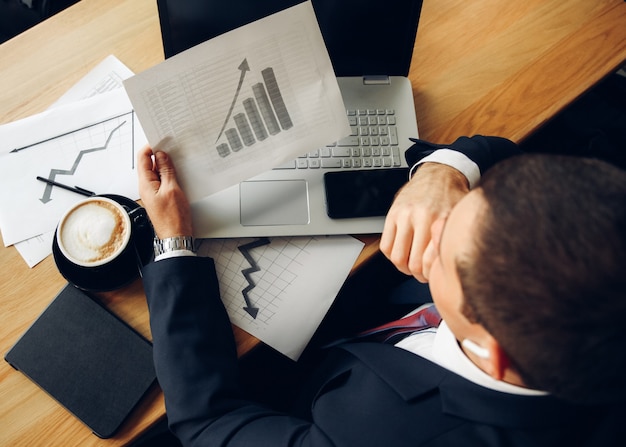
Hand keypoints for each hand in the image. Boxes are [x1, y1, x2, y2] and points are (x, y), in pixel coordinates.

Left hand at [137, 145, 192, 238]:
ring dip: (166, 167)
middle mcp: (147, 187)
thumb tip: (162, 156)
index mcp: (145, 184)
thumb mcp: (172, 189)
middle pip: (149, 165)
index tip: (161, 141)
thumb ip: (166, 171)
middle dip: (160, 156)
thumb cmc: (173, 218)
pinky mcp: (161, 197)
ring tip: (177, 162)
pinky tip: (178, 175)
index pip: (143, 158)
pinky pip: (163, 182)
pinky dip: (169, 176)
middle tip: (172, 149)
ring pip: (157, 173)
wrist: (176, 236)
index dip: (150, 147)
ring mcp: (154, 193)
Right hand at [380, 162, 468, 281]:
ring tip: (410, 265)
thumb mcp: (460, 218)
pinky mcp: (392, 214)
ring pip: (397, 257)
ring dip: (403, 267)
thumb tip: (450, 265)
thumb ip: (453, 238)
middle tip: (422, 274)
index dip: (431, 274)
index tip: (433, 275)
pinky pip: (385, 245)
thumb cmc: (452, 198)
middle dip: (418, 275)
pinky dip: (392, 255)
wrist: (440, 173)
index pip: (430, 262)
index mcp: (441, 221)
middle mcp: (422, 218)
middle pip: (414, 263)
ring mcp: (404, 215)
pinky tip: (402, 252)